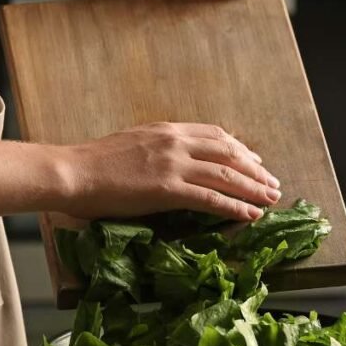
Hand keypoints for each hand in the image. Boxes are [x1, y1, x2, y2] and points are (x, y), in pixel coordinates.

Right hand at [57, 122, 280, 221]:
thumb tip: (172, 163)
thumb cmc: (93, 164)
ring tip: (270, 200)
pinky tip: (248, 215)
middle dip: (254, 170)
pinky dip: (234, 207)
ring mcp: (172, 164)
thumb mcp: (131, 144)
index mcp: (166, 130)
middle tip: (272, 183)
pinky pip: (210, 198)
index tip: (254, 161)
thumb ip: (156, 149)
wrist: (72, 172)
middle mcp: (175, 142)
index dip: (239, 149)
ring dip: (252, 189)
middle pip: (228, 153)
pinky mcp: (167, 189)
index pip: (215, 135)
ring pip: (226, 175)